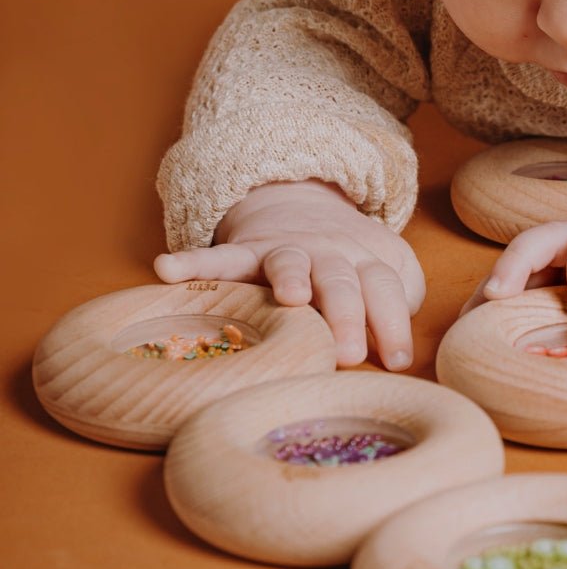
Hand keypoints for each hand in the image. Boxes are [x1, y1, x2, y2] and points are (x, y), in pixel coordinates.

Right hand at [153, 180, 424, 370]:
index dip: (394, 322)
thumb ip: (398, 305)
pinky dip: (194, 262)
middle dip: (346, 315)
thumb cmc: (354, 263)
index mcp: (368, 262)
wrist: (308, 208)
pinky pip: (219, 257)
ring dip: (291, 277)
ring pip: (291, 262)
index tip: (399, 360)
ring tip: (291, 297)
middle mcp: (330, 254)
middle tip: (349, 352)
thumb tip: (397, 353)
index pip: (386, 288)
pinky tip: (167, 268)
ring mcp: (288, 251)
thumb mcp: (390, 272)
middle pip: (342, 281)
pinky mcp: (248, 251)